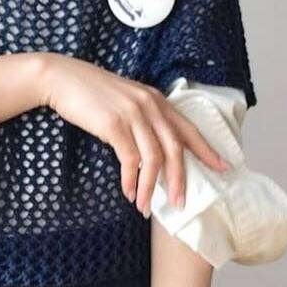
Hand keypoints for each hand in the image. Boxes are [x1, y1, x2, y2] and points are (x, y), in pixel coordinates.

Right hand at [35, 54, 232, 214]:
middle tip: (180, 203)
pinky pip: (130, 159)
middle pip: (175, 148)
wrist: (63, 78)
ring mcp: (133, 114)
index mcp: (157, 101)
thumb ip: (143, 119)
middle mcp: (150, 106)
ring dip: (152, 187)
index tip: (223, 167)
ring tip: (147, 207)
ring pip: (153, 158)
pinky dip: (131, 180)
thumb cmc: (91, 94)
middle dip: (180, 179)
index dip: (207, 150)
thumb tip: (151, 150)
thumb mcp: (125, 101)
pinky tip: (129, 193)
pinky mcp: (114, 124)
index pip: (188, 129)